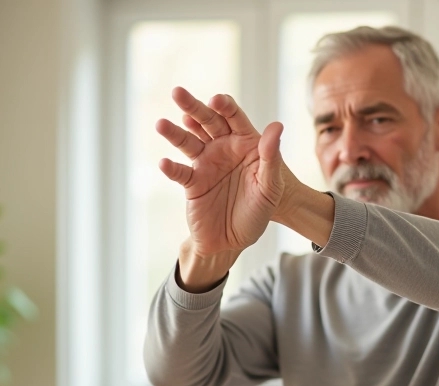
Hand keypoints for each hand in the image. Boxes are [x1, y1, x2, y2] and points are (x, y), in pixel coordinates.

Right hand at [156, 88, 284, 256]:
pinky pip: (180, 172)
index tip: (216, 100)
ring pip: (187, 142)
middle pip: (206, 122)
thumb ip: (271, 157)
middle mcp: (223, 148)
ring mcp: (205, 164)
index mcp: (245, 143)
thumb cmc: (258, 211)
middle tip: (178, 92)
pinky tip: (164, 163)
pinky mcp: (191, 182)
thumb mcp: (270, 186)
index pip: (234, 118)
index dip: (225, 106)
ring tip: (161, 124)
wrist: (235, 240)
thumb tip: (277, 126)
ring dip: (174, 133)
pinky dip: (171, 168)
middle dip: (193, 107)